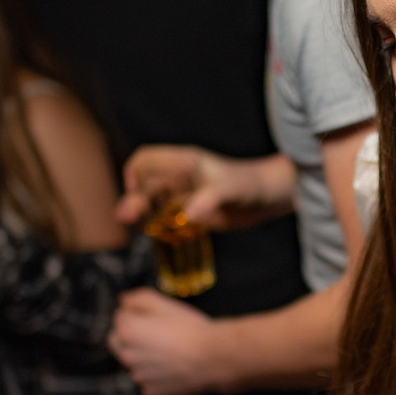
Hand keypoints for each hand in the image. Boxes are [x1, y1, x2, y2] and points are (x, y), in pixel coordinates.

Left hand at [107, 287, 224, 394]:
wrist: (213, 358)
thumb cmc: (191, 329)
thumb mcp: (165, 303)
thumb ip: (138, 298)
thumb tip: (124, 301)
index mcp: (127, 331)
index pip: (120, 317)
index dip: (137, 313)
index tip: (154, 316)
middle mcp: (127, 356)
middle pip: (120, 342)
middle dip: (131, 336)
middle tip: (156, 333)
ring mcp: (139, 376)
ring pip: (135, 363)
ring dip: (145, 357)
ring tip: (170, 351)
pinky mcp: (152, 392)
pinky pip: (149, 382)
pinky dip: (157, 376)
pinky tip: (174, 368)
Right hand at [115, 145, 295, 231]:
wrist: (269, 198)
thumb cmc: (251, 184)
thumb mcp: (230, 190)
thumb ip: (209, 200)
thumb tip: (187, 215)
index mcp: (185, 162)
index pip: (147, 159)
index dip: (136, 172)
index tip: (137, 189)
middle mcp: (181, 177)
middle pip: (147, 185)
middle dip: (135, 199)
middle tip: (126, 217)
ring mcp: (186, 195)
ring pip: (155, 203)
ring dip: (144, 214)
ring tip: (133, 225)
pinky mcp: (193, 213)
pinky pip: (168, 219)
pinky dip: (160, 226)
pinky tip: (158, 236)